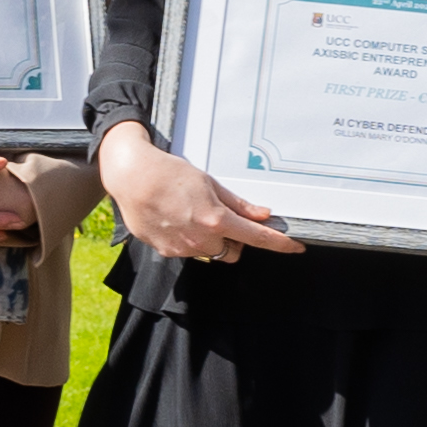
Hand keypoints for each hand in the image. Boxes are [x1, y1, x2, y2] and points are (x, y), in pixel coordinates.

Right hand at [97, 121, 299, 266]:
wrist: (131, 176)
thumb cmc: (170, 174)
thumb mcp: (209, 183)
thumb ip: (238, 205)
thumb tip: (262, 215)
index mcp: (216, 220)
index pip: (257, 238)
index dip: (279, 244)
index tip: (295, 246)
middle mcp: (200, 240)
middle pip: (232, 251)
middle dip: (234, 240)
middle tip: (223, 218)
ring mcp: (182, 248)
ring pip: (209, 252)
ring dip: (210, 240)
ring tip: (193, 214)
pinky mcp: (165, 251)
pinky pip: (187, 251)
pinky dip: (189, 240)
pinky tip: (176, 219)